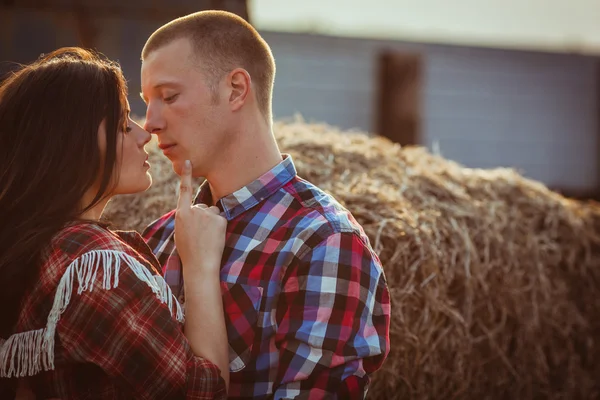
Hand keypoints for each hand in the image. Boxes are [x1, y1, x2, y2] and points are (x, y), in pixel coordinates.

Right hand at [174, 160, 226, 275]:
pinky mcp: (219, 219)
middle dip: (204, 218)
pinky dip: (220, 227)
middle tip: (201, 236)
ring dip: (212, 222)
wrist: (200, 264)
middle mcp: (194, 211)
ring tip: (208, 238)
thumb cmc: (189, 251)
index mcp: (181, 214)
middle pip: (203, 207)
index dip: (186, 175)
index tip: (189, 162)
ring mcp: (207, 214)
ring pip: (213, 212)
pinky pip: (221, 219)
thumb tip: (195, 211)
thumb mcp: (181, 232)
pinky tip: (215, 238)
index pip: (184, 190)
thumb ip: (187, 218)